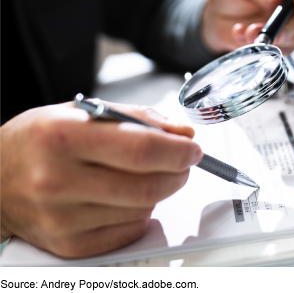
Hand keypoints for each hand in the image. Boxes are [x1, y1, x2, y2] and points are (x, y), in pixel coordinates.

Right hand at [0, 102, 201, 257]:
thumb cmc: (38, 141)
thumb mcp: (82, 112)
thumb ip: (138, 118)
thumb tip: (182, 135)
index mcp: (62, 137)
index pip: (142, 149)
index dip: (179, 150)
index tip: (193, 149)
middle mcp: (58, 180)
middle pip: (148, 184)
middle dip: (178, 172)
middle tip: (181, 162)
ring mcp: (62, 218)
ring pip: (144, 208)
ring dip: (158, 191)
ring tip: (143, 175)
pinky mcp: (69, 244)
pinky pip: (129, 230)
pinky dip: (139, 212)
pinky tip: (123, 197)